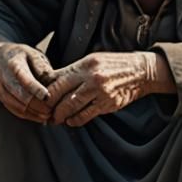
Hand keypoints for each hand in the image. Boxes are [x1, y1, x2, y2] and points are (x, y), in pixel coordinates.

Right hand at [0, 42, 55, 122]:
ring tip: (49, 115)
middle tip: (52, 110)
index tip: (46, 96)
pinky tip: (41, 117)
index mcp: (14, 63)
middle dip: (37, 105)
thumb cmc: (22, 56)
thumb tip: (54, 82)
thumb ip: (43, 68)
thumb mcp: (34, 54)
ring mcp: (1, 90)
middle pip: (20, 96)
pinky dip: (29, 116)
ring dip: (34, 113)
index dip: (35, 88)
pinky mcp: (2, 99)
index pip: (23, 77)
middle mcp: (4, 78)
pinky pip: (16, 111)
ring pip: (18, 106)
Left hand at [45, 52, 164, 127]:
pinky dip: (75, 120)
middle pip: (61, 96)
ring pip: (72, 108)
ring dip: (61, 116)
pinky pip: (86, 116)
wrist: (140, 71)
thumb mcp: (91, 60)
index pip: (57, 82)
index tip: (41, 100)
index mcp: (85, 65)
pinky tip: (71, 121)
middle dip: (50, 107)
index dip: (46, 94)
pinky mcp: (108, 104)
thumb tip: (51, 81)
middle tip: (45, 113)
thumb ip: (72, 71)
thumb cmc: (113, 64)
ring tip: (56, 119)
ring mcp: (100, 92)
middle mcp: (91, 78)